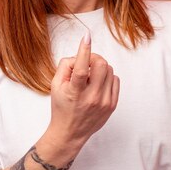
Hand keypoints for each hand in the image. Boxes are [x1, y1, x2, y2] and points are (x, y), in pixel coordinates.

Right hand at [47, 31, 119, 148]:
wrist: (70, 133)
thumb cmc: (62, 107)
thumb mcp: (55, 85)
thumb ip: (65, 66)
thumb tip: (80, 54)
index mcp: (75, 93)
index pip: (82, 69)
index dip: (84, 50)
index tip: (86, 36)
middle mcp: (92, 98)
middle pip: (101, 65)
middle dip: (94, 58)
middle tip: (87, 63)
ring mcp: (104, 102)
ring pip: (110, 70)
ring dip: (100, 68)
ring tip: (90, 77)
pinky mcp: (112, 105)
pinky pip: (115, 79)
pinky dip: (107, 77)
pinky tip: (97, 84)